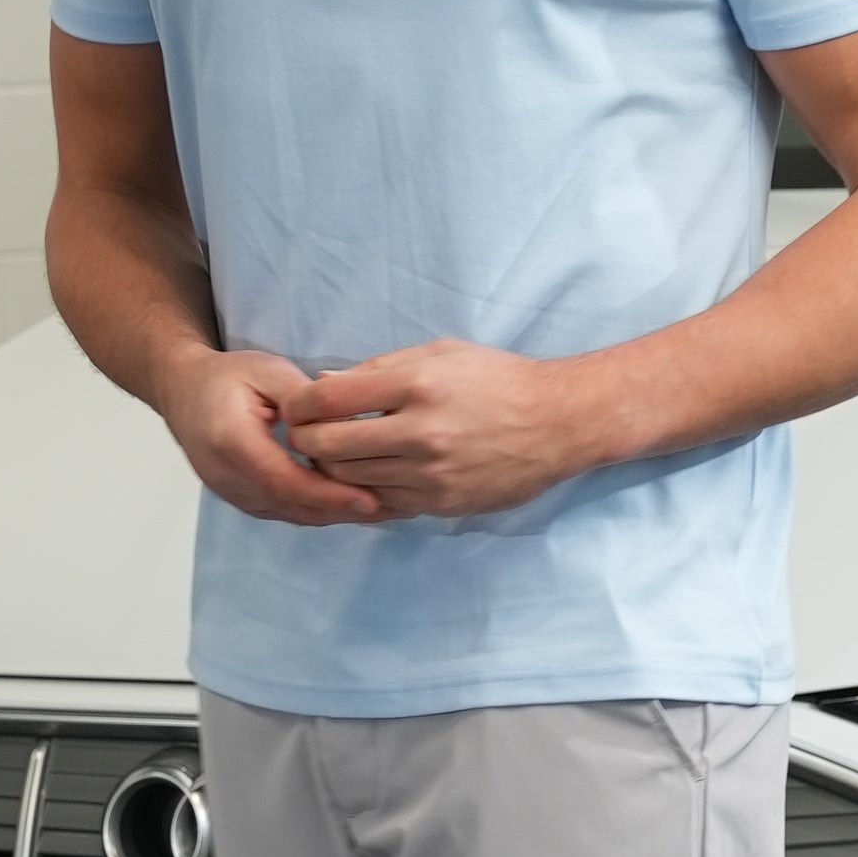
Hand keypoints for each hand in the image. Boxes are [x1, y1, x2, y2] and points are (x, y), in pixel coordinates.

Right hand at [156, 345, 385, 525]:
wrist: (183, 392)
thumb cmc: (226, 377)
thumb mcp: (267, 372)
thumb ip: (305, 398)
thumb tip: (345, 420)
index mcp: (232, 443)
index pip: (286, 481)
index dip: (330, 495)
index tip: (370, 499)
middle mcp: (228, 477)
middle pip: (293, 506)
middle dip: (345, 511)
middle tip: (396, 508)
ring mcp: (232, 494)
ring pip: (292, 514)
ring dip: (338, 515)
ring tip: (387, 509)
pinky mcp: (242, 500)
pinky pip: (286, 512)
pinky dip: (321, 511)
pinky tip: (355, 505)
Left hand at [278, 339, 607, 516]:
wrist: (559, 423)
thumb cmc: (499, 380)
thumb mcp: (442, 353)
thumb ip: (381, 368)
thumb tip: (325, 383)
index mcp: (417, 383)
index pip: (329, 397)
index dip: (300, 404)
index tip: (298, 407)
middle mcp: (421, 431)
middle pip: (327, 446)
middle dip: (306, 441)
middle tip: (307, 436)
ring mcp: (431, 473)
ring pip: (349, 480)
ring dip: (333, 469)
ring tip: (338, 455)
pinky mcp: (442, 503)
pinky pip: (382, 501)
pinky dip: (368, 489)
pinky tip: (374, 474)